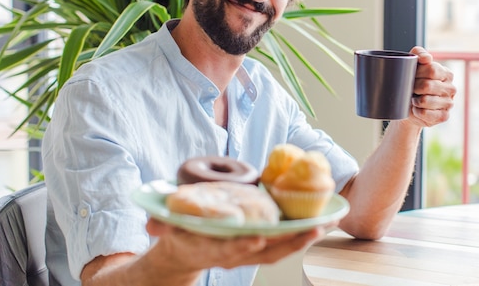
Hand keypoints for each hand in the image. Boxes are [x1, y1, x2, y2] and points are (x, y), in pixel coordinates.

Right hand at [146, 218, 325, 270]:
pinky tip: (319, 223)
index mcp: (211, 248)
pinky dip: (301, 236)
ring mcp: (249, 253)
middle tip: (313, 229)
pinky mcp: (259, 248)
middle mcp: (234, 254)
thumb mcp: (166, 228)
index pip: (229, 249)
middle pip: (266, 252)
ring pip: (280, 250)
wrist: (186, 251)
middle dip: (290, 242)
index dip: (243, 245)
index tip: (258, 238)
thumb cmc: (179, 234)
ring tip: (325, 224)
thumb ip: (162, 224)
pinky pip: (283, 245)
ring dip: (303, 239)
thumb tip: (153, 224)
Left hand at [408, 46, 455, 126]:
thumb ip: (419, 53)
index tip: (411, 75)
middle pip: (427, 85)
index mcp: (446, 73)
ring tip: (414, 99)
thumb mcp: (414, 64)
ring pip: (425, 101)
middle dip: (413, 87)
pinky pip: (425, 113)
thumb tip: (427, 58)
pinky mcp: (444, 116)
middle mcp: (451, 88)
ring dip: (414, 100)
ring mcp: (449, 103)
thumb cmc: (413, 83)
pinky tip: (417, 109)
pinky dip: (417, 111)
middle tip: (410, 89)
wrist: (409, 107)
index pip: (432, 70)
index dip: (417, 72)